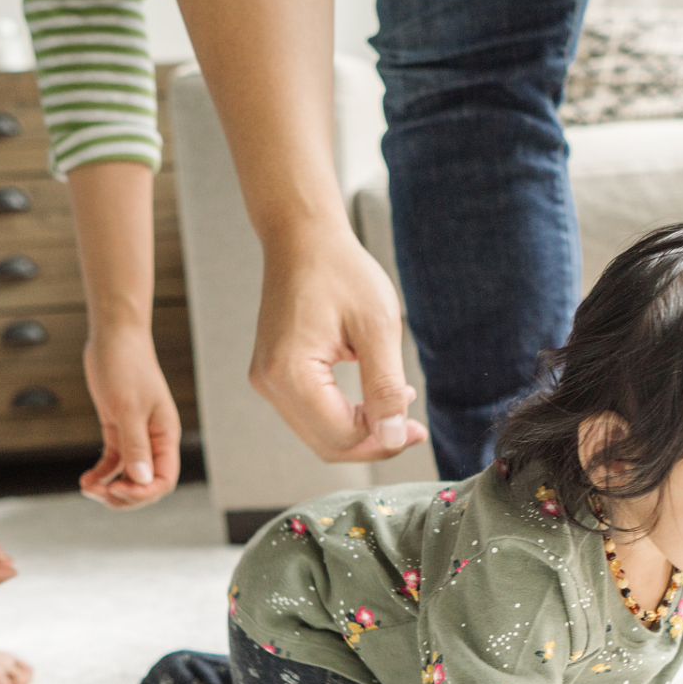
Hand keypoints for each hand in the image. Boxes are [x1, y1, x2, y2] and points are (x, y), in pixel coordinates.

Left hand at [80, 324, 181, 508]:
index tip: (115, 488)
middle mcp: (154, 440)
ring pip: (129, 476)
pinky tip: (86, 480)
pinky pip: (114, 462)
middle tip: (98, 492)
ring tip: (87, 488)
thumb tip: (141, 479)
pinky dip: (101, 474)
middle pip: (147, 483)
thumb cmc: (125, 366)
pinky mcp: (118, 429)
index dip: (142, 492)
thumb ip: (136, 444)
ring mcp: (136, 435)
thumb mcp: (128, 407)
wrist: (114, 338)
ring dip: (109, 487)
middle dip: (124, 495)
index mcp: (165, 435)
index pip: (164, 479)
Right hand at [250, 233, 428, 461]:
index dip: (384, 438)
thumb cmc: (341, 272)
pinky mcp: (272, 374)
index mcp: (291, 373)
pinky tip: (372, 398)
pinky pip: (309, 414)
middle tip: (411, 428)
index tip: (416, 425)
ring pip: (318, 434)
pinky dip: (342, 415)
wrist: (303, 239)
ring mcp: (266, 380)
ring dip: (359, 430)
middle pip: (327, 444)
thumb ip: (385, 388)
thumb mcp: (377, 328)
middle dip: (372, 443)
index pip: (342, 434)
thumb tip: (394, 437)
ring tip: (397, 406)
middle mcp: (270, 383)